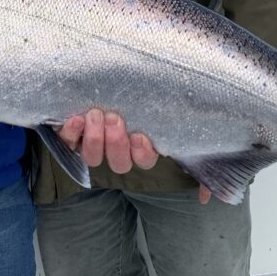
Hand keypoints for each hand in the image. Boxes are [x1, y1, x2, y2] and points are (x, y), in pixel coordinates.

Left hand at [58, 107, 212, 203]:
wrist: (103, 78)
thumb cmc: (141, 99)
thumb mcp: (168, 113)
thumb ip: (193, 150)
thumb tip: (209, 197)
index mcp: (141, 149)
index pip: (145, 162)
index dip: (142, 153)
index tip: (141, 136)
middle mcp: (117, 151)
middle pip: (118, 163)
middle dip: (116, 143)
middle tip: (115, 119)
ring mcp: (94, 144)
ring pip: (93, 156)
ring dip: (94, 138)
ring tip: (96, 115)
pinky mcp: (71, 135)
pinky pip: (67, 142)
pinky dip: (70, 132)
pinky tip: (76, 118)